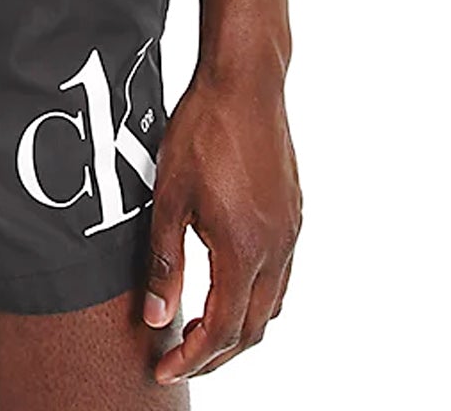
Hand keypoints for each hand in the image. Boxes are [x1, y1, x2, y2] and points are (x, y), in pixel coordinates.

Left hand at [141, 66, 300, 383]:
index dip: (194, 358)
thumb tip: (156, 318)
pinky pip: (280, 275)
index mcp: (244, 249)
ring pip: (272, 304)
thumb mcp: (169, 197)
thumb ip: (164, 263)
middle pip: (254, 328)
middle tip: (182, 359)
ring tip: (204, 331)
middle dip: (218, 354)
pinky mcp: (293, 213)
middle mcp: (276, 248)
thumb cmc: (203, 131)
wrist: (245, 82)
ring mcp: (290, 231)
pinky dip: (256, 296)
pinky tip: (230, 285)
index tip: (165, 368)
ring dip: (240, 328)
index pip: (224, 329)